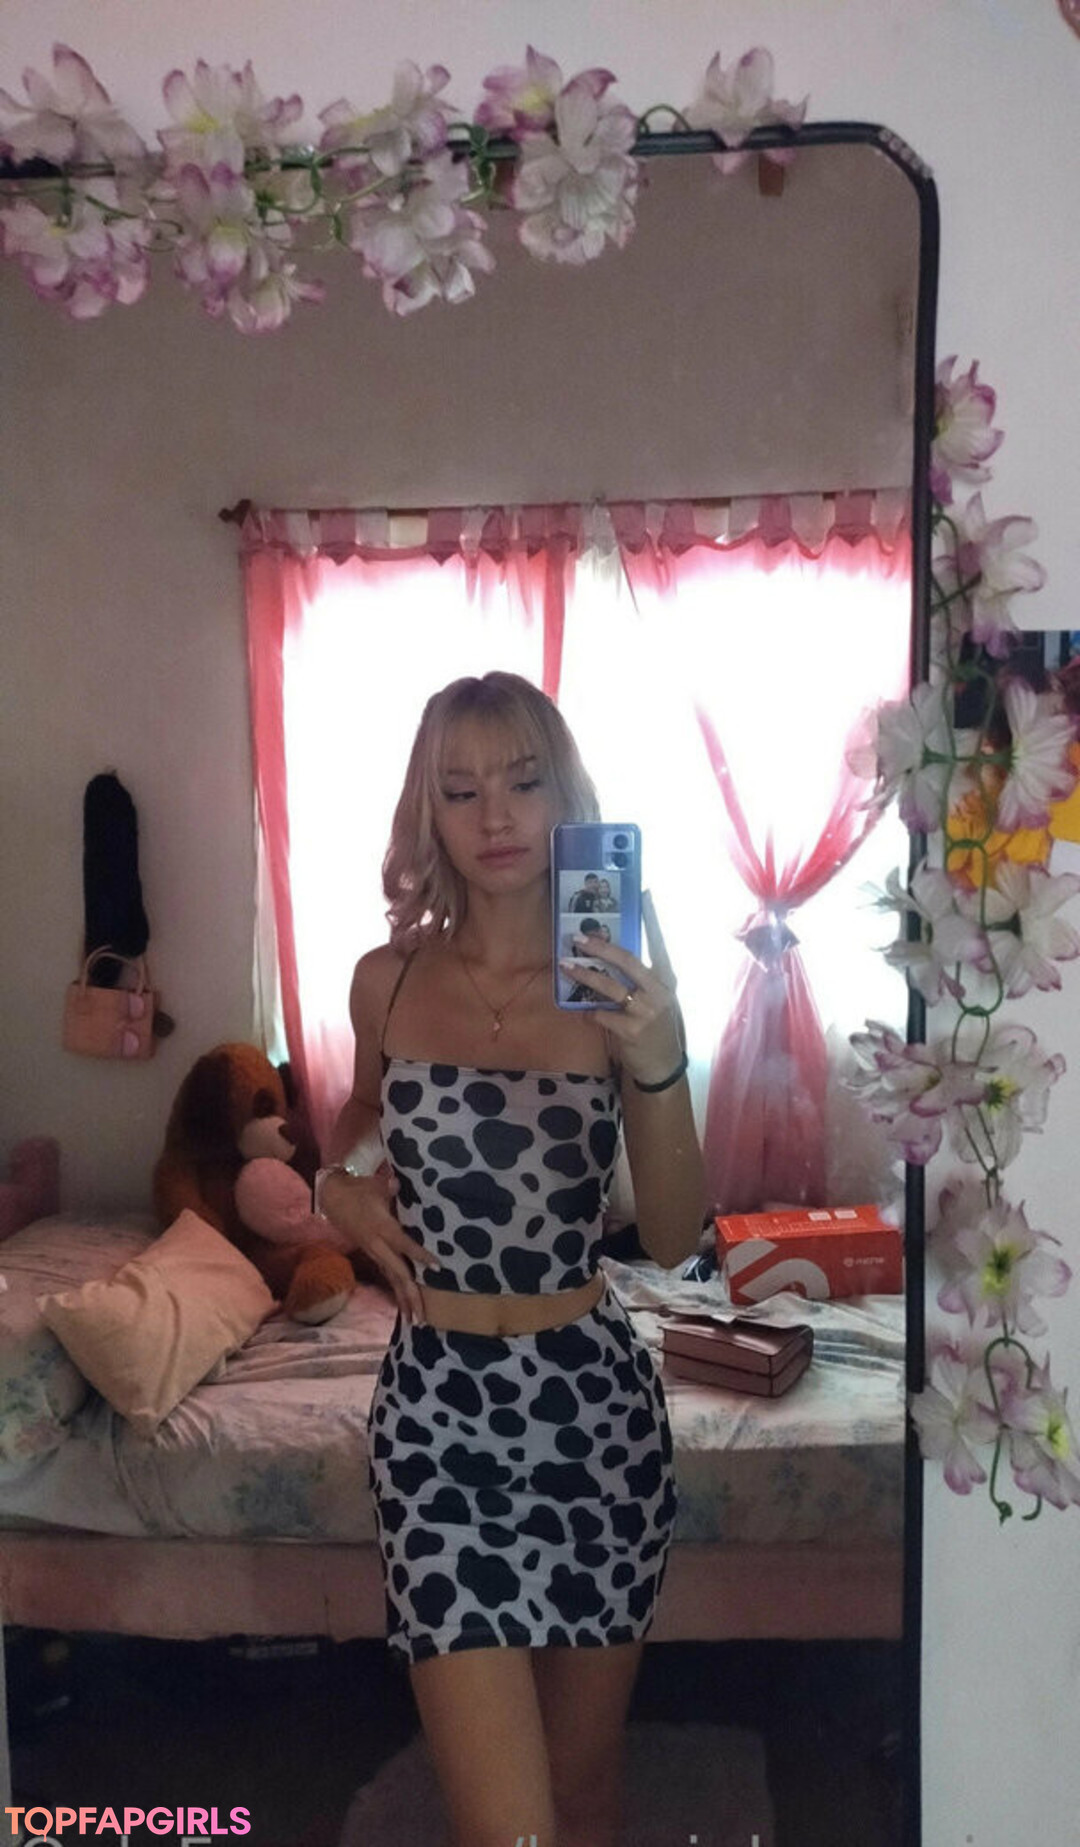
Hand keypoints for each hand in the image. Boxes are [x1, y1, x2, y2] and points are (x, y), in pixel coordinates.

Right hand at [320, 1167, 438, 1323]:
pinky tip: (405, 1306)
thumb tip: (399, 1184)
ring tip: (415, 1321)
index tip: (438, 1266)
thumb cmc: (359, 1189)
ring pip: (392, 1280)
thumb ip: (391, 1188)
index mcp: (382, 1227)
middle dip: (411, 1295)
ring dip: (403, 1300)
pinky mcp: (373, 1255)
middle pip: (398, 1273)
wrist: (332, 1197)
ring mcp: (374, 1252)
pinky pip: (387, 1276)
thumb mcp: (375, 1185)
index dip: (419, 1255)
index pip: (404, 1244)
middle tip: (422, 1317)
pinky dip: (397, 1292)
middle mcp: (378, 1245)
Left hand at [559, 889, 683, 1086]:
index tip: (645, 894)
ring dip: (584, 975)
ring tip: (565, 966)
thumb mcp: (657, 999)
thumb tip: (612, 954)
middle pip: (627, 961)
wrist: (662, 1064)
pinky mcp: (631, 1031)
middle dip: (600, 947)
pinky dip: (589, 1012)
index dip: (652, 919)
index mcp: (666, 979)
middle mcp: (660, 991)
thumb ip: (641, 979)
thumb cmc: (655, 1026)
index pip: (659, 943)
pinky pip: (600, 1015)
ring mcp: (646, 1011)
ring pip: (608, 987)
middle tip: (578, 937)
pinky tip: (584, 1012)